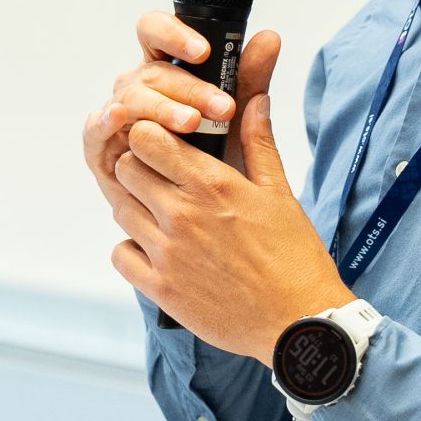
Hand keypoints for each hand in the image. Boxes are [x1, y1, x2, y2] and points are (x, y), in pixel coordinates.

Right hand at [83, 11, 282, 191]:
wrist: (207, 212)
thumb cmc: (216, 158)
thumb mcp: (237, 118)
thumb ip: (249, 77)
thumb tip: (269, 38)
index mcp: (165, 69)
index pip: (157, 33)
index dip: (174, 35)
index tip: (204, 51)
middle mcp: (138, 87)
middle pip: (152, 72)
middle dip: (189, 88)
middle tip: (223, 107)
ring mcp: (118, 116)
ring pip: (131, 99)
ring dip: (162, 108)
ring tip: (192, 123)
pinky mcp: (101, 148)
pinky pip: (95, 130)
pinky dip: (104, 122)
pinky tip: (120, 118)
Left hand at [105, 92, 352, 361]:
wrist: (299, 321)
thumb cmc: (295, 257)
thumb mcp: (280, 193)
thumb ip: (259, 142)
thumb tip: (254, 99)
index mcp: (212, 184)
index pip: (147, 138)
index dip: (151, 135)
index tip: (163, 142)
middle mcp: (182, 214)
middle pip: (126, 168)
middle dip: (140, 166)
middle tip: (162, 177)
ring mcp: (167, 253)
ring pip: (120, 209)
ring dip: (137, 206)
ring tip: (164, 214)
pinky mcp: (161, 289)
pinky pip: (120, 255)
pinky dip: (132, 249)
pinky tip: (157, 249)